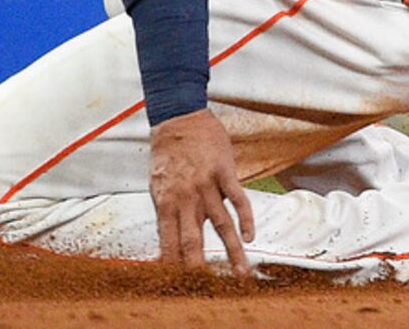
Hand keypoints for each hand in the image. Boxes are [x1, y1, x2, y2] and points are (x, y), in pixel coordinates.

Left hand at [149, 108, 254, 274]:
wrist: (179, 117)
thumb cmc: (167, 152)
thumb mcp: (158, 185)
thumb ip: (167, 211)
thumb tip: (169, 239)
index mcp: (166, 204)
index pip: (169, 244)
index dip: (174, 267)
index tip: (180, 286)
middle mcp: (187, 198)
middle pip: (194, 241)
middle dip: (201, 268)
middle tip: (208, 290)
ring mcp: (207, 185)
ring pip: (222, 224)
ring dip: (232, 251)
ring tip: (241, 272)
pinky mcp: (224, 171)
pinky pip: (238, 199)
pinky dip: (245, 218)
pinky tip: (250, 235)